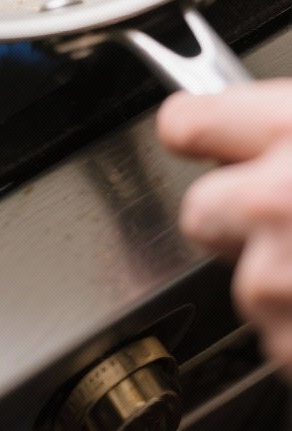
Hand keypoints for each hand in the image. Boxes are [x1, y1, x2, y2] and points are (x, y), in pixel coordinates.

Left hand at [157, 82, 291, 372]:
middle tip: (291, 216)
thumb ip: (284, 127)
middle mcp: (273, 200)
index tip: (199, 138)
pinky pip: (280, 338)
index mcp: (291, 130)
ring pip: (247, 283)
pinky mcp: (289, 344)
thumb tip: (257, 134)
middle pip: (201, 210)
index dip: (197, 131)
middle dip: (236, 218)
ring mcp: (278, 277)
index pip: (184, 120)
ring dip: (281, 281)